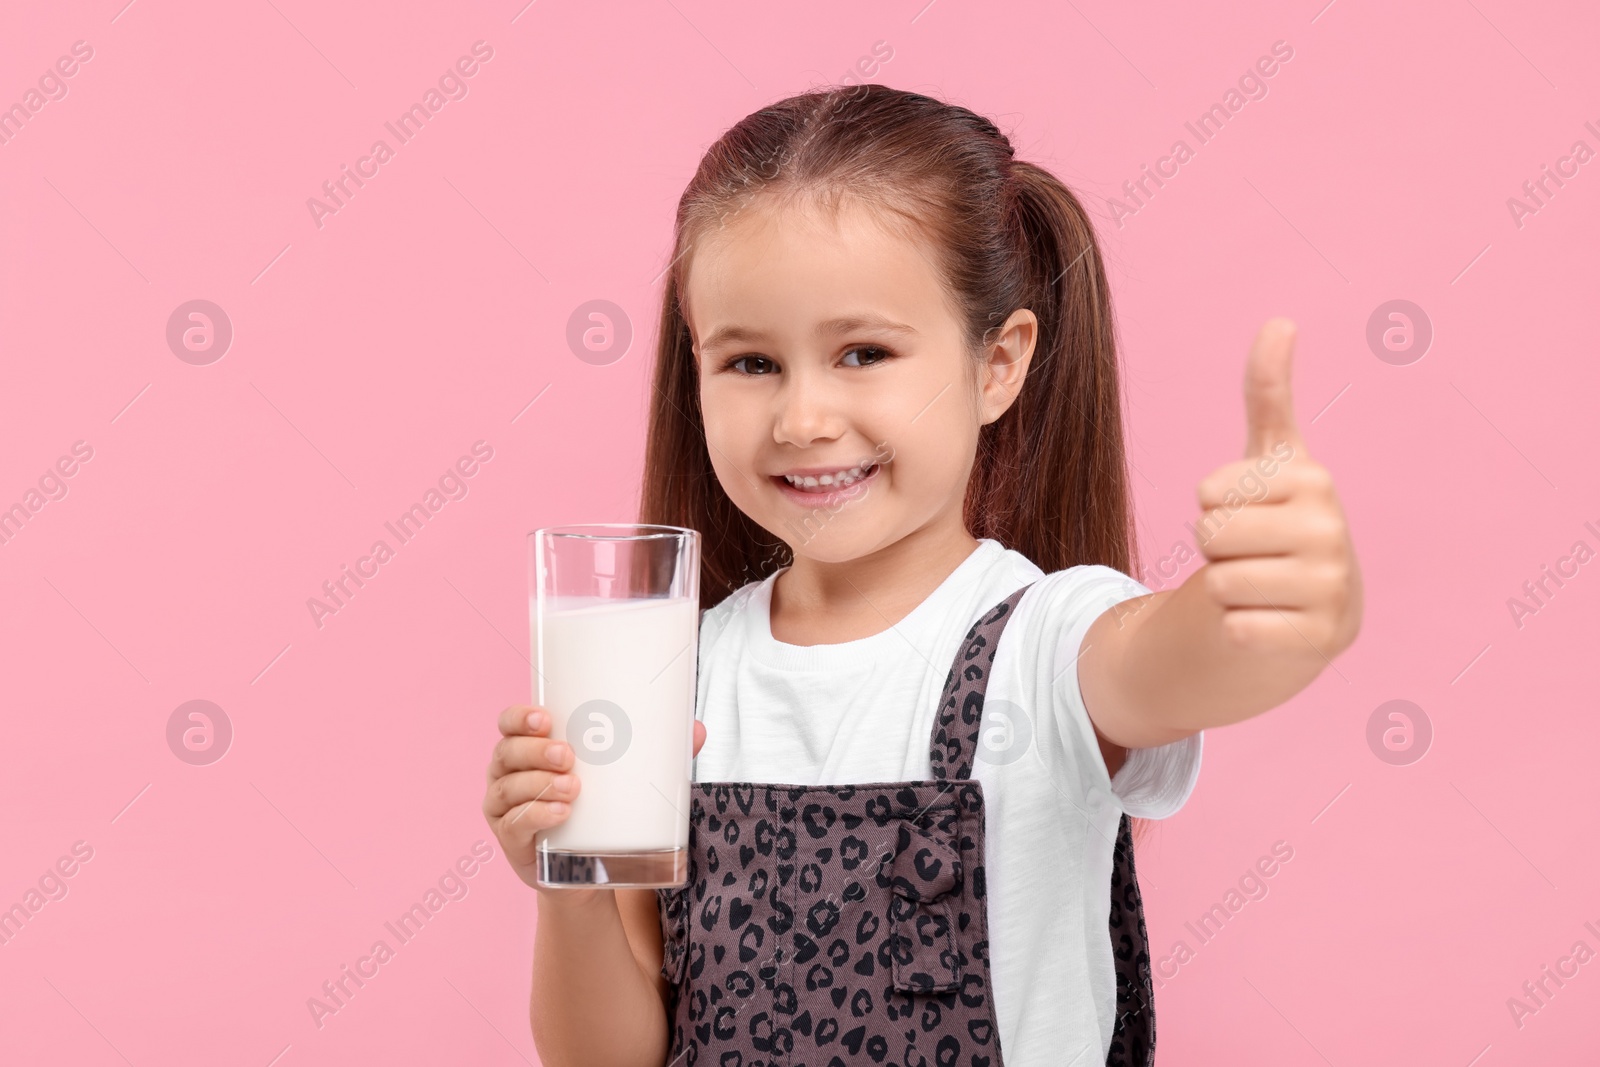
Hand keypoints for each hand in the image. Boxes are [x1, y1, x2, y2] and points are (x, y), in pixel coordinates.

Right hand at [483, 704, 705, 891]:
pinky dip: (537, 816)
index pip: (509, 723)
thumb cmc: (598, 811)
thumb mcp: (622, 780)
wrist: (587, 872)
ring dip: (539, 784)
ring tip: (574, 787)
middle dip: (536, 751)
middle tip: (569, 755)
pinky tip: (562, 814)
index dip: (520, 717)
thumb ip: (657, 755)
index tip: (547, 718)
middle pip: (507, 753)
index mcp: (528, 750)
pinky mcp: (511, 842)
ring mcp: (504, 810)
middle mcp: (507, 775)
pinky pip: (514, 825)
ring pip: (509, 788)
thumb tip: (698, 730)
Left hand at [1192, 318, 1362, 657]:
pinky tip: (1268, 620)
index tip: (1247, 508)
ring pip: (1219, 583)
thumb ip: (1268, 392)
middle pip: (1209, 535)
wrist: (1314, 604)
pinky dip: (1238, 629)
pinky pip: (1238, 629)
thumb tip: (1279, 320)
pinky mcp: (1321, 640)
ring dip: (1225, 589)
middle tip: (1250, 551)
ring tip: (1260, 584)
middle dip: (1215, 547)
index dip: (1211, 503)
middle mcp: (1331, 530)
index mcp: (1313, 479)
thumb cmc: (1279, 520)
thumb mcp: (1272, 458)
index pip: (1207, 491)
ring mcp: (1331, 586)